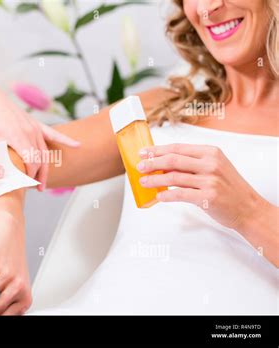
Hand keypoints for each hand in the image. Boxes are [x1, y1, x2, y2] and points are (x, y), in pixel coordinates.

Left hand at [0, 86, 79, 190]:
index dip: (31, 175)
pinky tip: (77, 145)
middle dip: (39, 175)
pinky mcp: (37, 124)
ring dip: (45, 168)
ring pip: (45, 152)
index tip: (27, 185)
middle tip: (37, 189)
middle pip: (40, 159)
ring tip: (42, 182)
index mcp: (17, 136)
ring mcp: (35, 127)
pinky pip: (53, 134)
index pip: (31, 161)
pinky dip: (65, 140)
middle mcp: (29, 132)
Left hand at [137, 143, 265, 230]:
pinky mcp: (209, 197)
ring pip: (174, 177)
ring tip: (144, 182)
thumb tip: (162, 164)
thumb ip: (192, 164)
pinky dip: (167, 195)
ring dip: (155, 180)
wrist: (248, 208)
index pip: (178, 148)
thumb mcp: (214, 167)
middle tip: (140, 166)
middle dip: (152, 163)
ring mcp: (210, 180)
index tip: (143, 152)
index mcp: (210, 152)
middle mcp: (211, 164)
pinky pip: (181, 194)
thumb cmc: (228, 187)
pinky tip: (158, 196)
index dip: (157, 150)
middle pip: (173, 160)